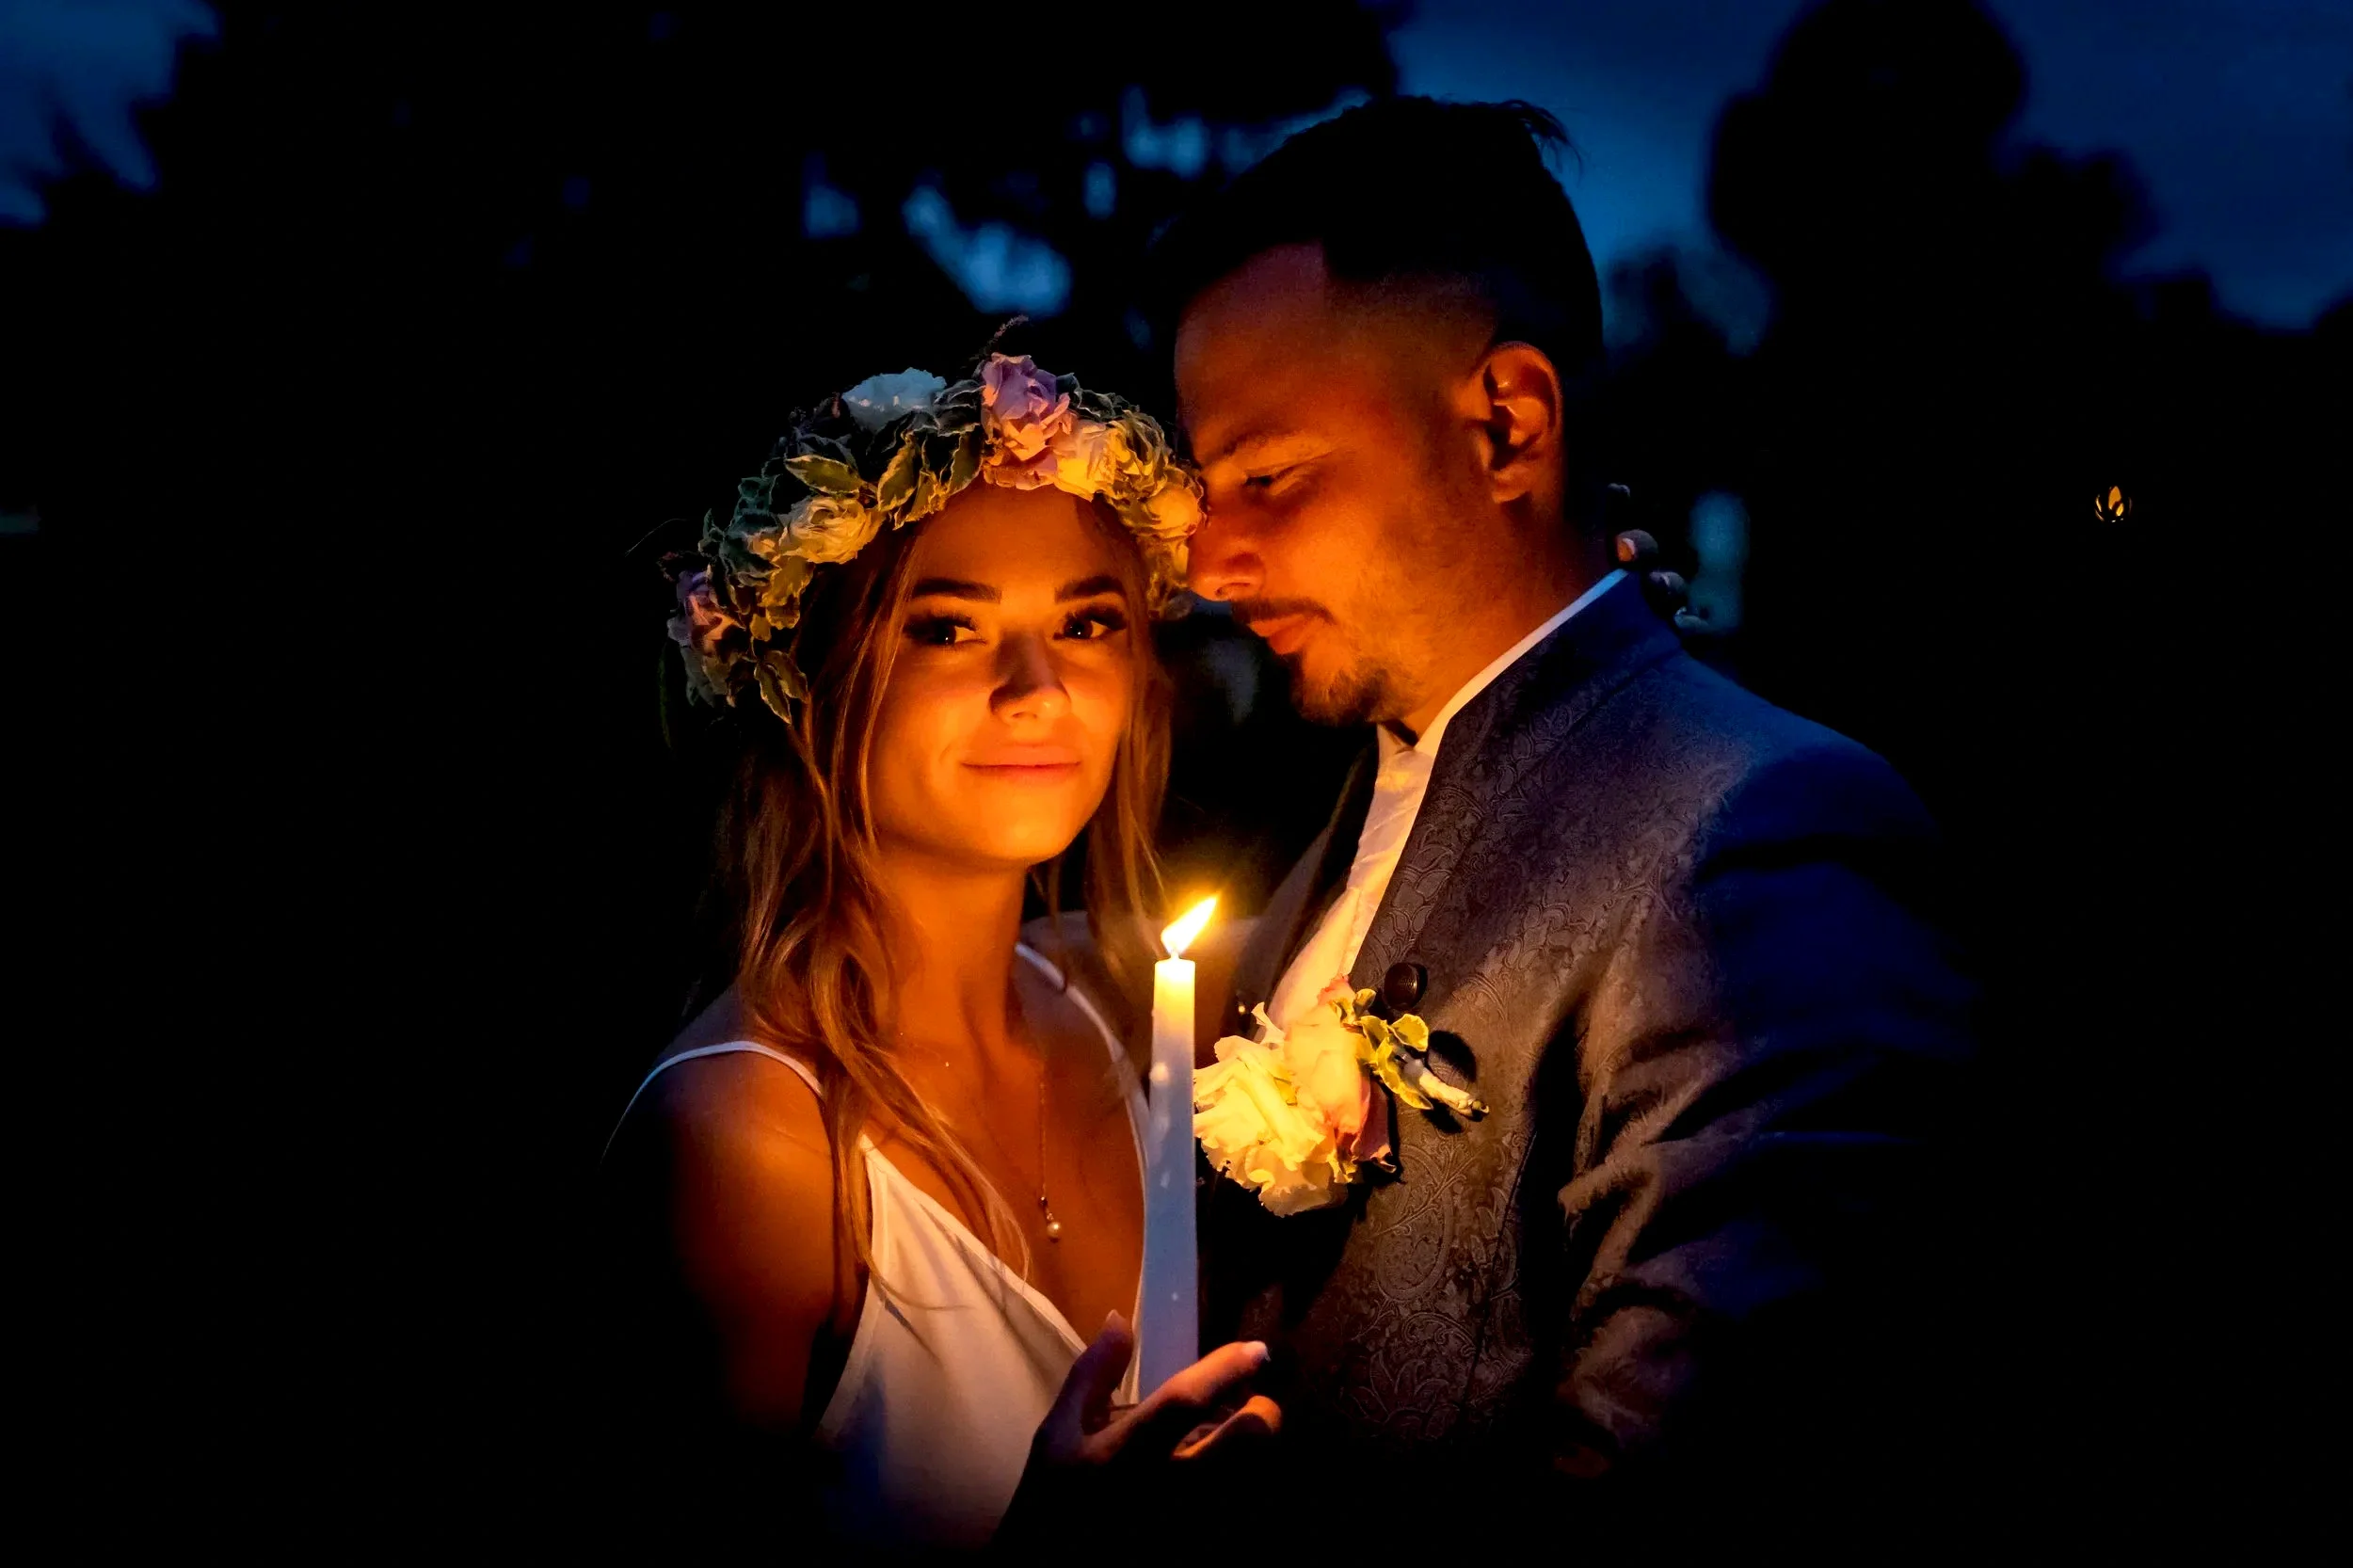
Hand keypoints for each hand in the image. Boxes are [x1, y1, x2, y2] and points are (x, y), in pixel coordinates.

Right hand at [995, 1313, 1280, 1548]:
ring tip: (1235, 1445)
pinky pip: (1243, 1512)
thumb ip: (1093, 1374)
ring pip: (1256, 1478)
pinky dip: (1244, 1490)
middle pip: (1247, 1444)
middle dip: (1262, 1416)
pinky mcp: (1200, 1552)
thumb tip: (1120, 1320)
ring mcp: (1188, 1527)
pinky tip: (1222, 1484)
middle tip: (1252, 1406)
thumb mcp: (1058, 1432)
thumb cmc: (1053, 1498)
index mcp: (1124, 1452)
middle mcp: (1165, 1489)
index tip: (1258, 1350)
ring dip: (1256, 1454)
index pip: (1184, 1400)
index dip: (1226, 1369)